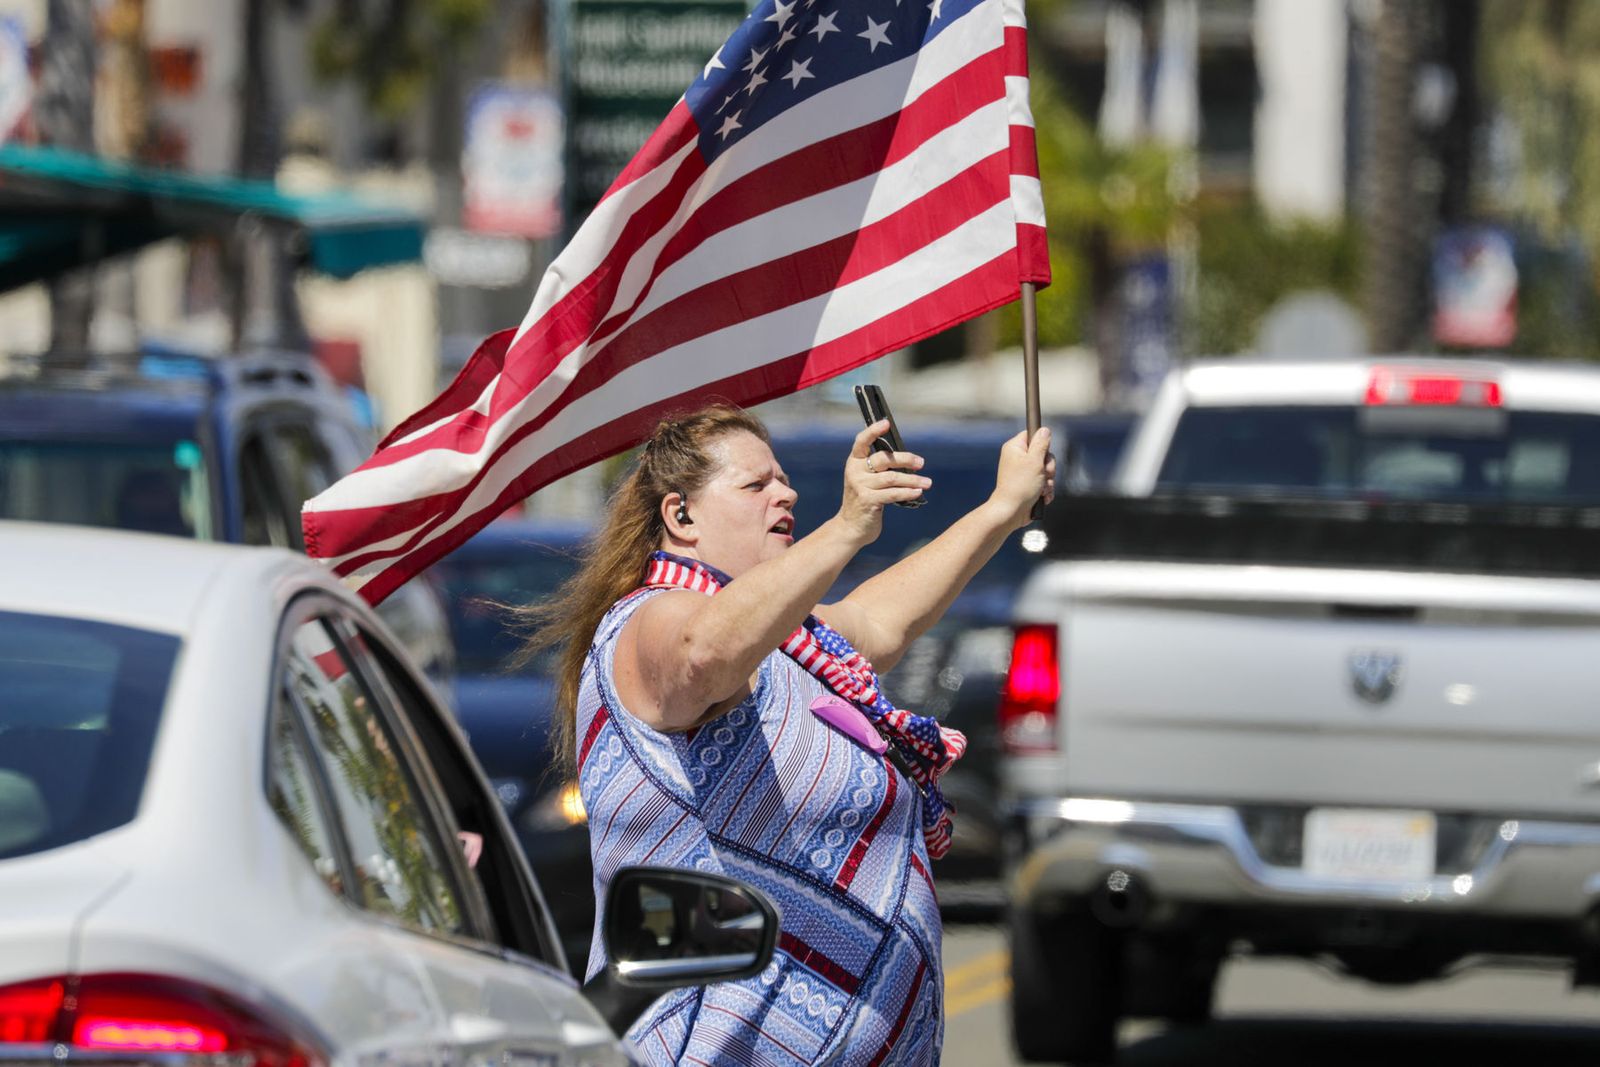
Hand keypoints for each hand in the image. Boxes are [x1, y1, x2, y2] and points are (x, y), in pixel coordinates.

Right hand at [835, 419, 930, 543]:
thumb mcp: (867, 480)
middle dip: (905, 459)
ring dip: (912, 479)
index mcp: (854, 462)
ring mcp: (860, 487)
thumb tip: (909, 459)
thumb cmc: (865, 499)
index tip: (886, 423)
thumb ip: (880, 468)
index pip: (861, 441)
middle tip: (921, 463)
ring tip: (927, 482)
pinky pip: (893, 494)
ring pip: (892, 478)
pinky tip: (918, 492)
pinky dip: (908, 492)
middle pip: (884, 459)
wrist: (851, 527)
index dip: (873, 431)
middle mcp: (855, 472)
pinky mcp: (868, 501)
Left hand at [990, 427, 1054, 530]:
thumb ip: (1041, 444)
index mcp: (1014, 448)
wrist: (1011, 512)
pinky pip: (1044, 483)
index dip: (1042, 444)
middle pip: (1044, 454)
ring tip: (1040, 489)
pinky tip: (1041, 497)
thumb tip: (1045, 430)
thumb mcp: (1034, 460)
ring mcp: (1023, 473)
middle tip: (1043, 474)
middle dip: (1048, 467)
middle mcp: (1018, 459)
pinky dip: (1046, 491)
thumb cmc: (1020, 486)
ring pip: (1046, 471)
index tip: (1042, 455)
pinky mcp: (1029, 486)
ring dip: (1048, 481)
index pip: (1033, 435)